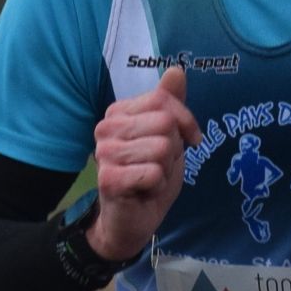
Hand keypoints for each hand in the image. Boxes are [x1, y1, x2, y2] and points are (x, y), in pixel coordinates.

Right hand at [90, 65, 198, 260]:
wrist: (131, 220)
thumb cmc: (149, 176)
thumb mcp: (168, 136)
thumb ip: (170, 104)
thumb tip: (176, 70)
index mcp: (118, 112)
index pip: (164, 100)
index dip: (185, 122)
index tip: (186, 141)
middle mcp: (106, 128)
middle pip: (165, 123)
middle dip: (173, 149)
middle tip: (158, 165)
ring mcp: (104, 153)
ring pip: (162, 148)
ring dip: (165, 170)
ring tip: (150, 178)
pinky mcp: (108, 178)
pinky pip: (154, 173)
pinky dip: (157, 186)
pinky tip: (143, 191)